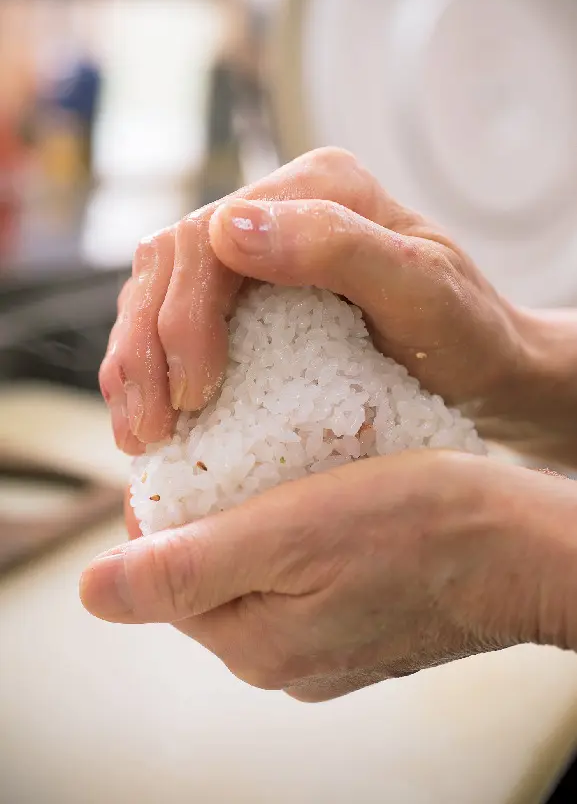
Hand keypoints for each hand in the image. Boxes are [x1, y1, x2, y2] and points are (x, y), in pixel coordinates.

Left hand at [80, 452, 576, 701]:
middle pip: (208, 574)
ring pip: (257, 570)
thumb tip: (91, 592)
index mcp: (253, 643)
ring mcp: (326, 644)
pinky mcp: (361, 622)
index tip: (183, 444)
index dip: (161, 505)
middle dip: (207, 510)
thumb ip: (186, 568)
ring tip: (274, 456)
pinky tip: (318, 489)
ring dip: (252, 515)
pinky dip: (297, 529)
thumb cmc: (416, 527)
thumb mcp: (288, 536)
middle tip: (230, 437)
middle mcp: (283, 657)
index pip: (163, 574)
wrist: (523, 549)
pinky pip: (302, 574)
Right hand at [101, 147, 528, 456]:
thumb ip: (337, 247)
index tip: (195, 396)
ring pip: (156, 291)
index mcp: (318, 187)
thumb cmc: (465, 334)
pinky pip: (172, 320)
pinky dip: (150, 367)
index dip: (186, 318)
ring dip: (133, 362)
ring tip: (138, 435)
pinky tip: (149, 415)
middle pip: (171, 264)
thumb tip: (228, 228)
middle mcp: (279, 209)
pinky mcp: (245, 295)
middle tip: (149, 431)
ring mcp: (258, 251)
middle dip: (146, 349)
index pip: (211, 238)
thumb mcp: (423, 289)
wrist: (483, 367)